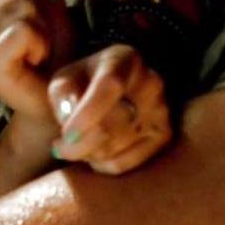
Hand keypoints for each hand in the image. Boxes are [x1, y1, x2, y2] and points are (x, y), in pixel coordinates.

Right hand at [0, 0, 75, 120]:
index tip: (37, 9)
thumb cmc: (51, 48)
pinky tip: (35, 59)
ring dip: (44, 25)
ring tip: (38, 46)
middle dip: (41, 2)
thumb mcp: (48, 2)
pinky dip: (41, 42)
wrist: (58, 93)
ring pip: (22, 3)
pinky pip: (23, 30)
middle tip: (41, 31)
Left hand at [47, 44, 171, 174]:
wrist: (112, 94)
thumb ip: (62, 94)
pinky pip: (127, 162)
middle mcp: (150, 82)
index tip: (66, 135)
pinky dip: (103, 164)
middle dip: (79, 143)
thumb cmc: (82, 84)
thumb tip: (70, 117)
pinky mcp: (164, 135)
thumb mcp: (65, 79)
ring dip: (89, 153)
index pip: (110, 85)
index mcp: (124, 60)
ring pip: (116, 147)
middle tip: (60, 147)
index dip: (87, 114)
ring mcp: (161, 110)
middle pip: (112, 125)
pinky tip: (94, 153)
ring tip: (78, 144)